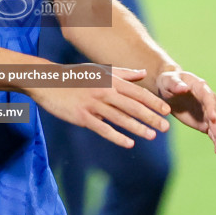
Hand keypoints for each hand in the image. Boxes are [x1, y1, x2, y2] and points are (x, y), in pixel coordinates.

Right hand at [28, 65, 170, 148]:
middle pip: (132, 106)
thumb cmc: (76, 76)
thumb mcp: (100, 71)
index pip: (137, 92)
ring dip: (138, 128)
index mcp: (110, 80)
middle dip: (151, 117)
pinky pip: (102, 128)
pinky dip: (116, 136)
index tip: (167, 111)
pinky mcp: (82, 116)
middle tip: (166, 127)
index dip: (153, 102)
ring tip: (152, 136)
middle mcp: (104, 91)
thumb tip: (143, 73)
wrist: (48, 81)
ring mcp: (93, 104)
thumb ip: (123, 73)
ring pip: (120, 118)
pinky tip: (129, 143)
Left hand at [155, 69, 215, 154]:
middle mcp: (208, 101)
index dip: (211, 108)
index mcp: (201, 88)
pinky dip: (215, 141)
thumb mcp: (169, 80)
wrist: (168, 89)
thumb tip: (184, 88)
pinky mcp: (204, 123)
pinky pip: (211, 132)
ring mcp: (207, 113)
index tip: (212, 118)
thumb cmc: (168, 81)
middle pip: (215, 114)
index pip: (209, 98)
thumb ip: (176, 84)